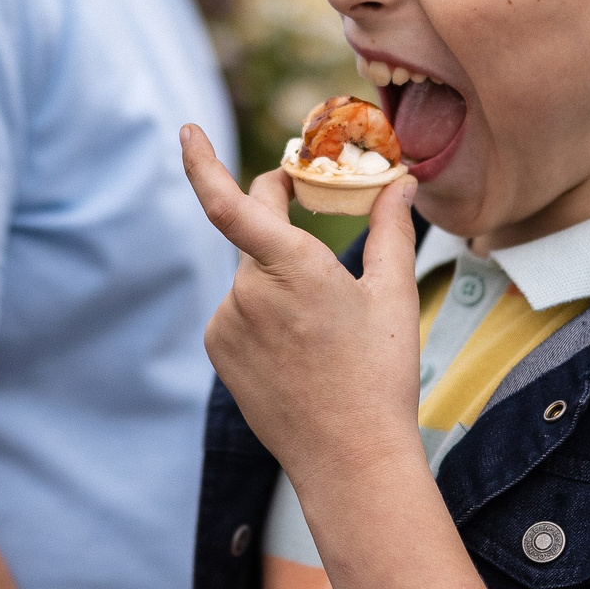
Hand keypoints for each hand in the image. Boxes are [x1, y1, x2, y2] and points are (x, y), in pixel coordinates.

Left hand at [178, 126, 425, 494]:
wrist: (349, 458)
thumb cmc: (379, 375)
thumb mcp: (393, 296)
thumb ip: (391, 229)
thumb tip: (402, 182)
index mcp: (293, 266)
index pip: (229, 202)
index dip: (201, 161)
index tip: (187, 131)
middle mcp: (248, 290)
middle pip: (254, 235)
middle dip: (281, 225)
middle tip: (317, 242)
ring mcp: (228, 322)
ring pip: (250, 277)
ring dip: (278, 281)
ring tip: (323, 331)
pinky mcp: (219, 349)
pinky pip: (238, 311)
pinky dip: (263, 314)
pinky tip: (299, 351)